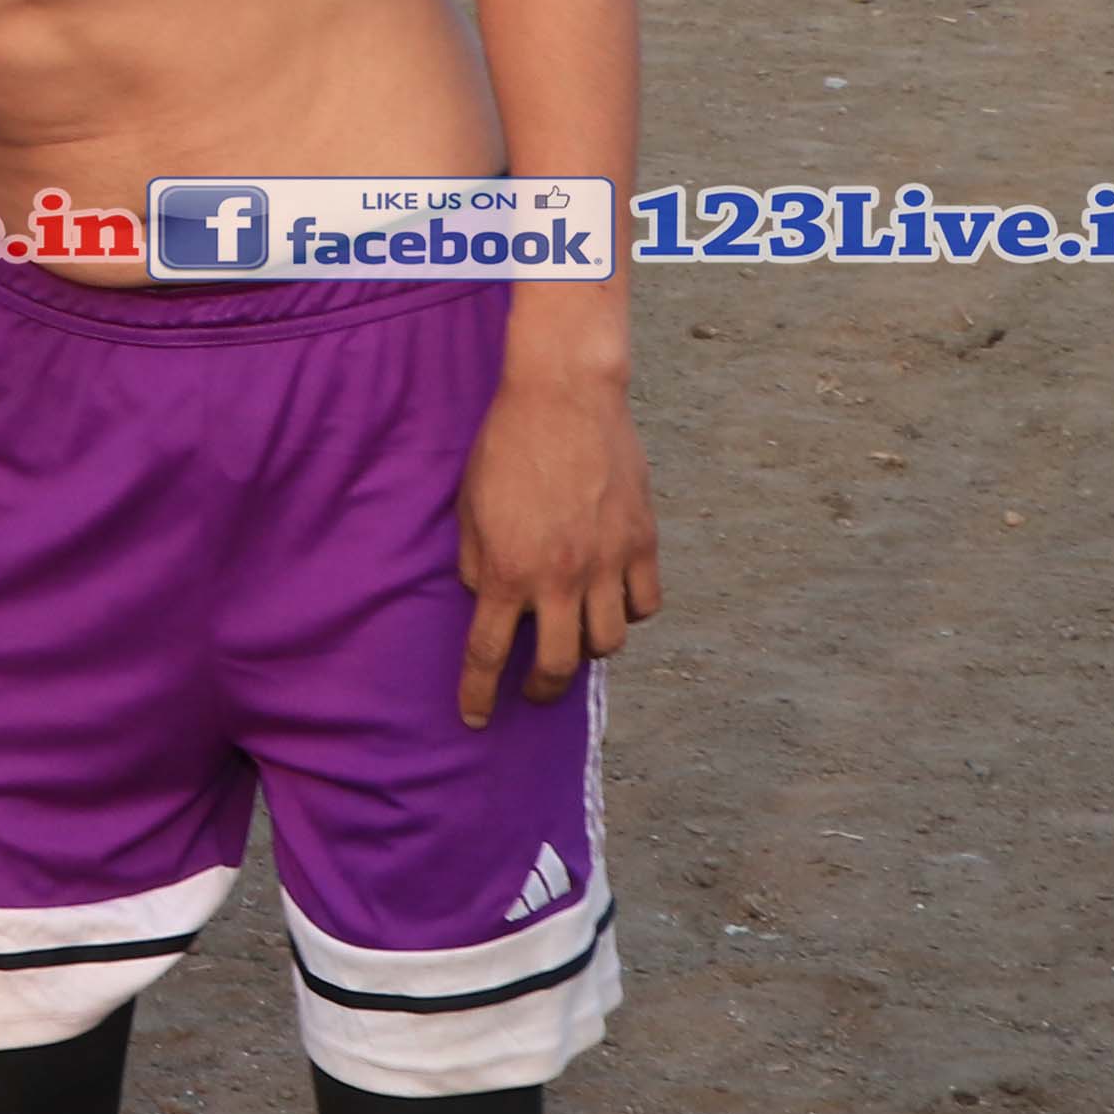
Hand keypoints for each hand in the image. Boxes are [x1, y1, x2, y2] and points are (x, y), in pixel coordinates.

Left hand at [453, 362, 658, 727]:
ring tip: (576, 636)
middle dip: (540, 689)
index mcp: (508, 571)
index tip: (475, 717)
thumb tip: (488, 596)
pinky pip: (645, 604)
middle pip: (557, 665)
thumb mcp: (468, 505)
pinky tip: (614, 601)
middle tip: (533, 689)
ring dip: (588, 650)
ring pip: (608, 643)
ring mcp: (606, 563)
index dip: (478, 693)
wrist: (564, 396)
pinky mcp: (642, 542)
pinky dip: (629, 612)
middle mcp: (560, 578)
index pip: (488, 654)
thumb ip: (477, 560)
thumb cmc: (507, 444)